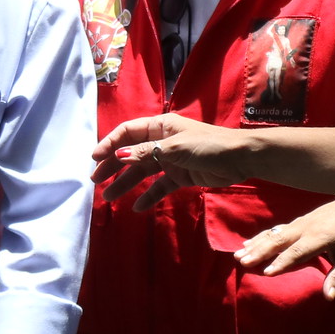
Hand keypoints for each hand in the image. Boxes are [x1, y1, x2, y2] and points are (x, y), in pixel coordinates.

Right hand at [93, 113, 250, 209]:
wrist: (240, 159)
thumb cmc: (208, 145)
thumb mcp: (174, 148)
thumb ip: (145, 153)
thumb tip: (118, 156)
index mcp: (160, 127)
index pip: (127, 133)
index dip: (110, 144)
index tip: (94, 159)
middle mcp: (162, 141)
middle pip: (131, 153)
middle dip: (113, 166)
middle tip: (96, 181)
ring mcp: (171, 159)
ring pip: (142, 171)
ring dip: (126, 183)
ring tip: (109, 197)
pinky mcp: (181, 175)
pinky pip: (159, 186)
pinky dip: (149, 195)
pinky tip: (137, 207)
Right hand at [238, 197, 334, 293]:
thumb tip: (329, 297)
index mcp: (321, 237)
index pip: (298, 252)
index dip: (282, 263)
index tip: (266, 273)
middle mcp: (307, 228)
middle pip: (279, 241)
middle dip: (260, 252)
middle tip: (242, 262)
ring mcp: (301, 222)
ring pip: (274, 234)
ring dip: (256, 244)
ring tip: (238, 254)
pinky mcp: (298, 220)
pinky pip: (276, 229)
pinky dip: (262, 236)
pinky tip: (249, 242)